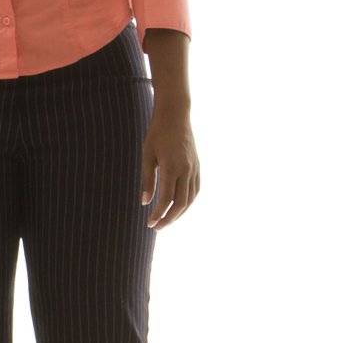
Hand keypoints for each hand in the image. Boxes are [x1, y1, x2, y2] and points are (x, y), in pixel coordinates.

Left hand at [140, 104, 198, 229]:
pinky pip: (195, 190)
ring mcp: (194, 168)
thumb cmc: (157, 134)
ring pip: (190, 199)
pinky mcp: (198, 166)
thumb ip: (147, 180)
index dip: (158, 214)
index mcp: (171, 167)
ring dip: (179, 213)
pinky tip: (179, 207)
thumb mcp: (147, 155)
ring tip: (167, 221)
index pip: (165, 199)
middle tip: (156, 227)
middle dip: (169, 218)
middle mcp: (186, 170)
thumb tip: (145, 203)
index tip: (149, 224)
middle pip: (180, 203)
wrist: (176, 115)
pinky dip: (188, 202)